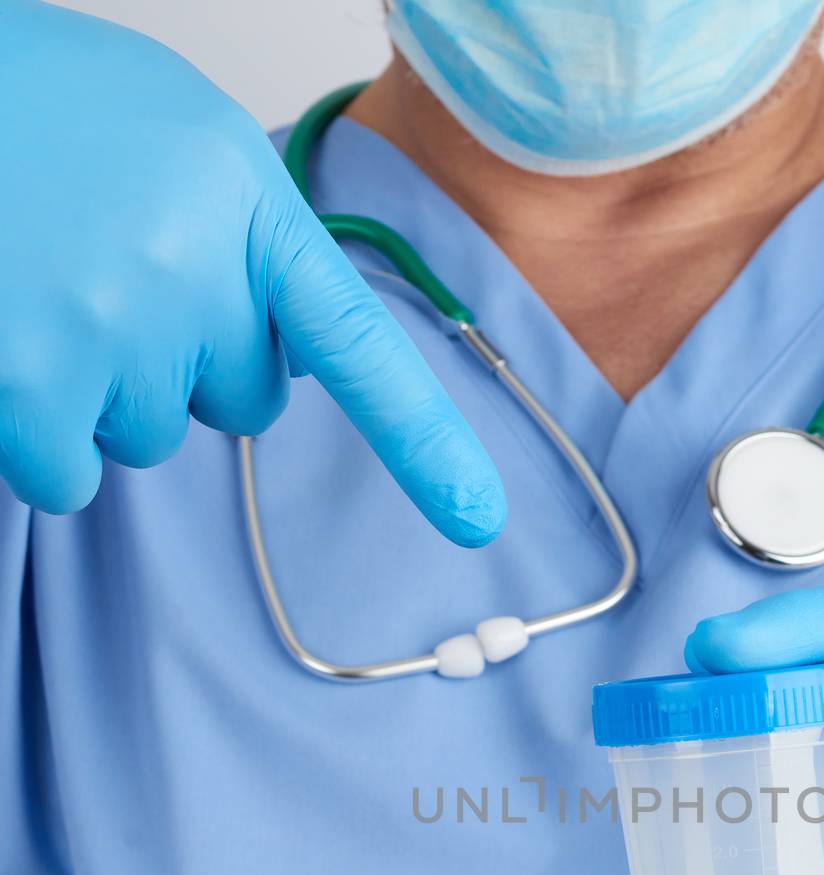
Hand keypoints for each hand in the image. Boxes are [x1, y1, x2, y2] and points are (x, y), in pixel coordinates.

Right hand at [0, 2, 504, 543]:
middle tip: (98, 271)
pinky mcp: (27, 388)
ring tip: (34, 284)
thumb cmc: (26, 110)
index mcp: (237, 198)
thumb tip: (276, 358)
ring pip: (146, 438)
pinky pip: (69, 477)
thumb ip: (238, 240)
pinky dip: (34, 437)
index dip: (423, 443)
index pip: (354, 343)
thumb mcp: (168, 142)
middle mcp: (190, 269)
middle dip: (180, 358)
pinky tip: (6, 345)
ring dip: (96, 387)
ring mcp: (107, 332)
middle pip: (238, 399)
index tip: (478, 518)